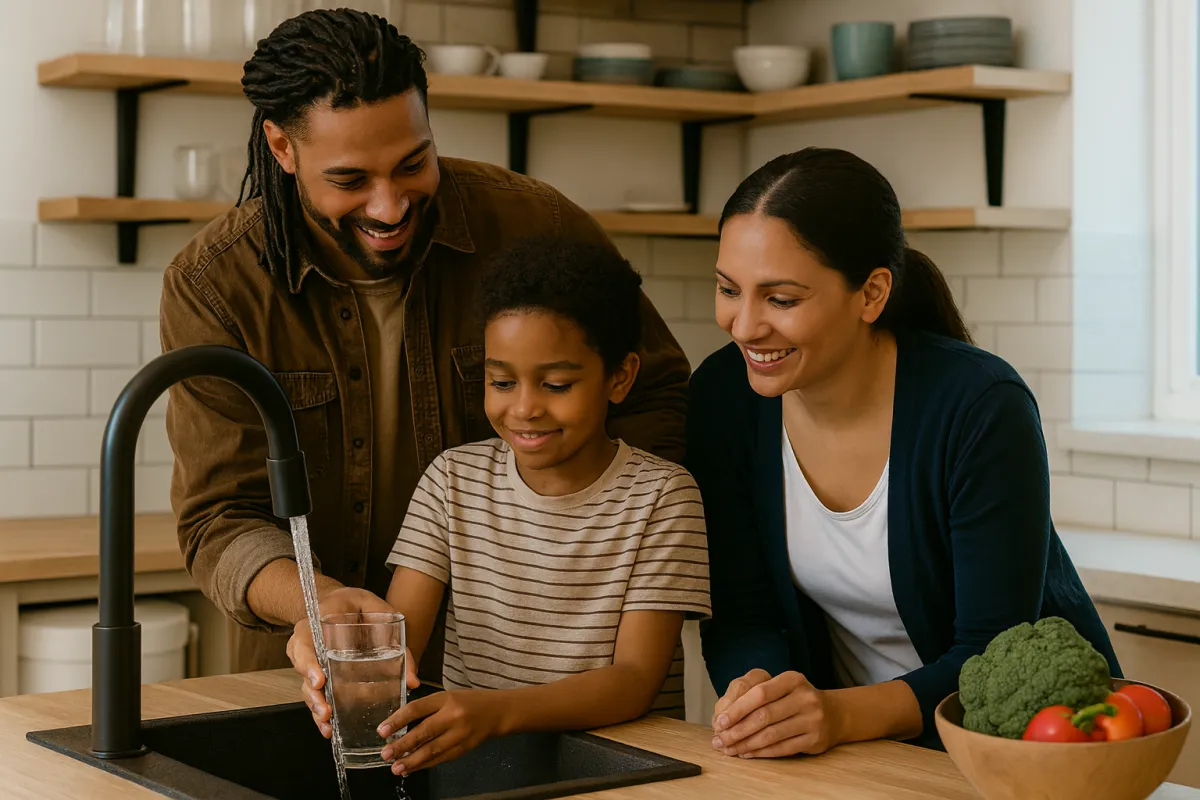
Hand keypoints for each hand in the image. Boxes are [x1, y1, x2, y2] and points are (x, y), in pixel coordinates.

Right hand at [285, 586, 418, 738]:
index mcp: (317, 623)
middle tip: (325, 710)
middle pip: (302, 671)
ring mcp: (312, 661)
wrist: (344, 601)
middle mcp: (309, 644)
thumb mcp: (380, 611)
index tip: (320, 680)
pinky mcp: (320, 674)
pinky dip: (321, 712)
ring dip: (316, 708)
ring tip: (328, 726)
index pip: (304, 642)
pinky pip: (316, 693)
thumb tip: (412, 680)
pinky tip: (329, 729)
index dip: (307, 662)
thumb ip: (397, 640)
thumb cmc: (359, 605)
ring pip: (306, 686)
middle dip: (312, 694)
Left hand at [377, 689, 508, 774]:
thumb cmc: (468, 701)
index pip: (417, 709)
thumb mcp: (447, 697)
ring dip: (412, 761)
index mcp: (445, 698)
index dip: (397, 720)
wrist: (498, 711)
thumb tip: (400, 726)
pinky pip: (441, 758)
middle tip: (385, 754)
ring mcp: (460, 734)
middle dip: (402, 745)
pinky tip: (412, 768)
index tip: (382, 731)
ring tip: (395, 768)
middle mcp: (453, 715)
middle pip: (424, 732)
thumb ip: (427, 709)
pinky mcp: (465, 748)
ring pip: (432, 750)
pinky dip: (425, 765)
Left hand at [711, 669, 838, 757]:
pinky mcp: (814, 739)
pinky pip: (782, 748)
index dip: (737, 709)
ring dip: (746, 744)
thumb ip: (753, 696)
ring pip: (772, 735)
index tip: (720, 721)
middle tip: (720, 740)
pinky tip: (747, 753)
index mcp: (792, 679)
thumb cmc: (795, 700)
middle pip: (764, 716)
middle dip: (738, 730)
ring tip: (730, 749)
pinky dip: (761, 752)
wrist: (833, 714)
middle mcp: (805, 697)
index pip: (759, 693)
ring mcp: (812, 719)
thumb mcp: (780, 688)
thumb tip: (722, 716)